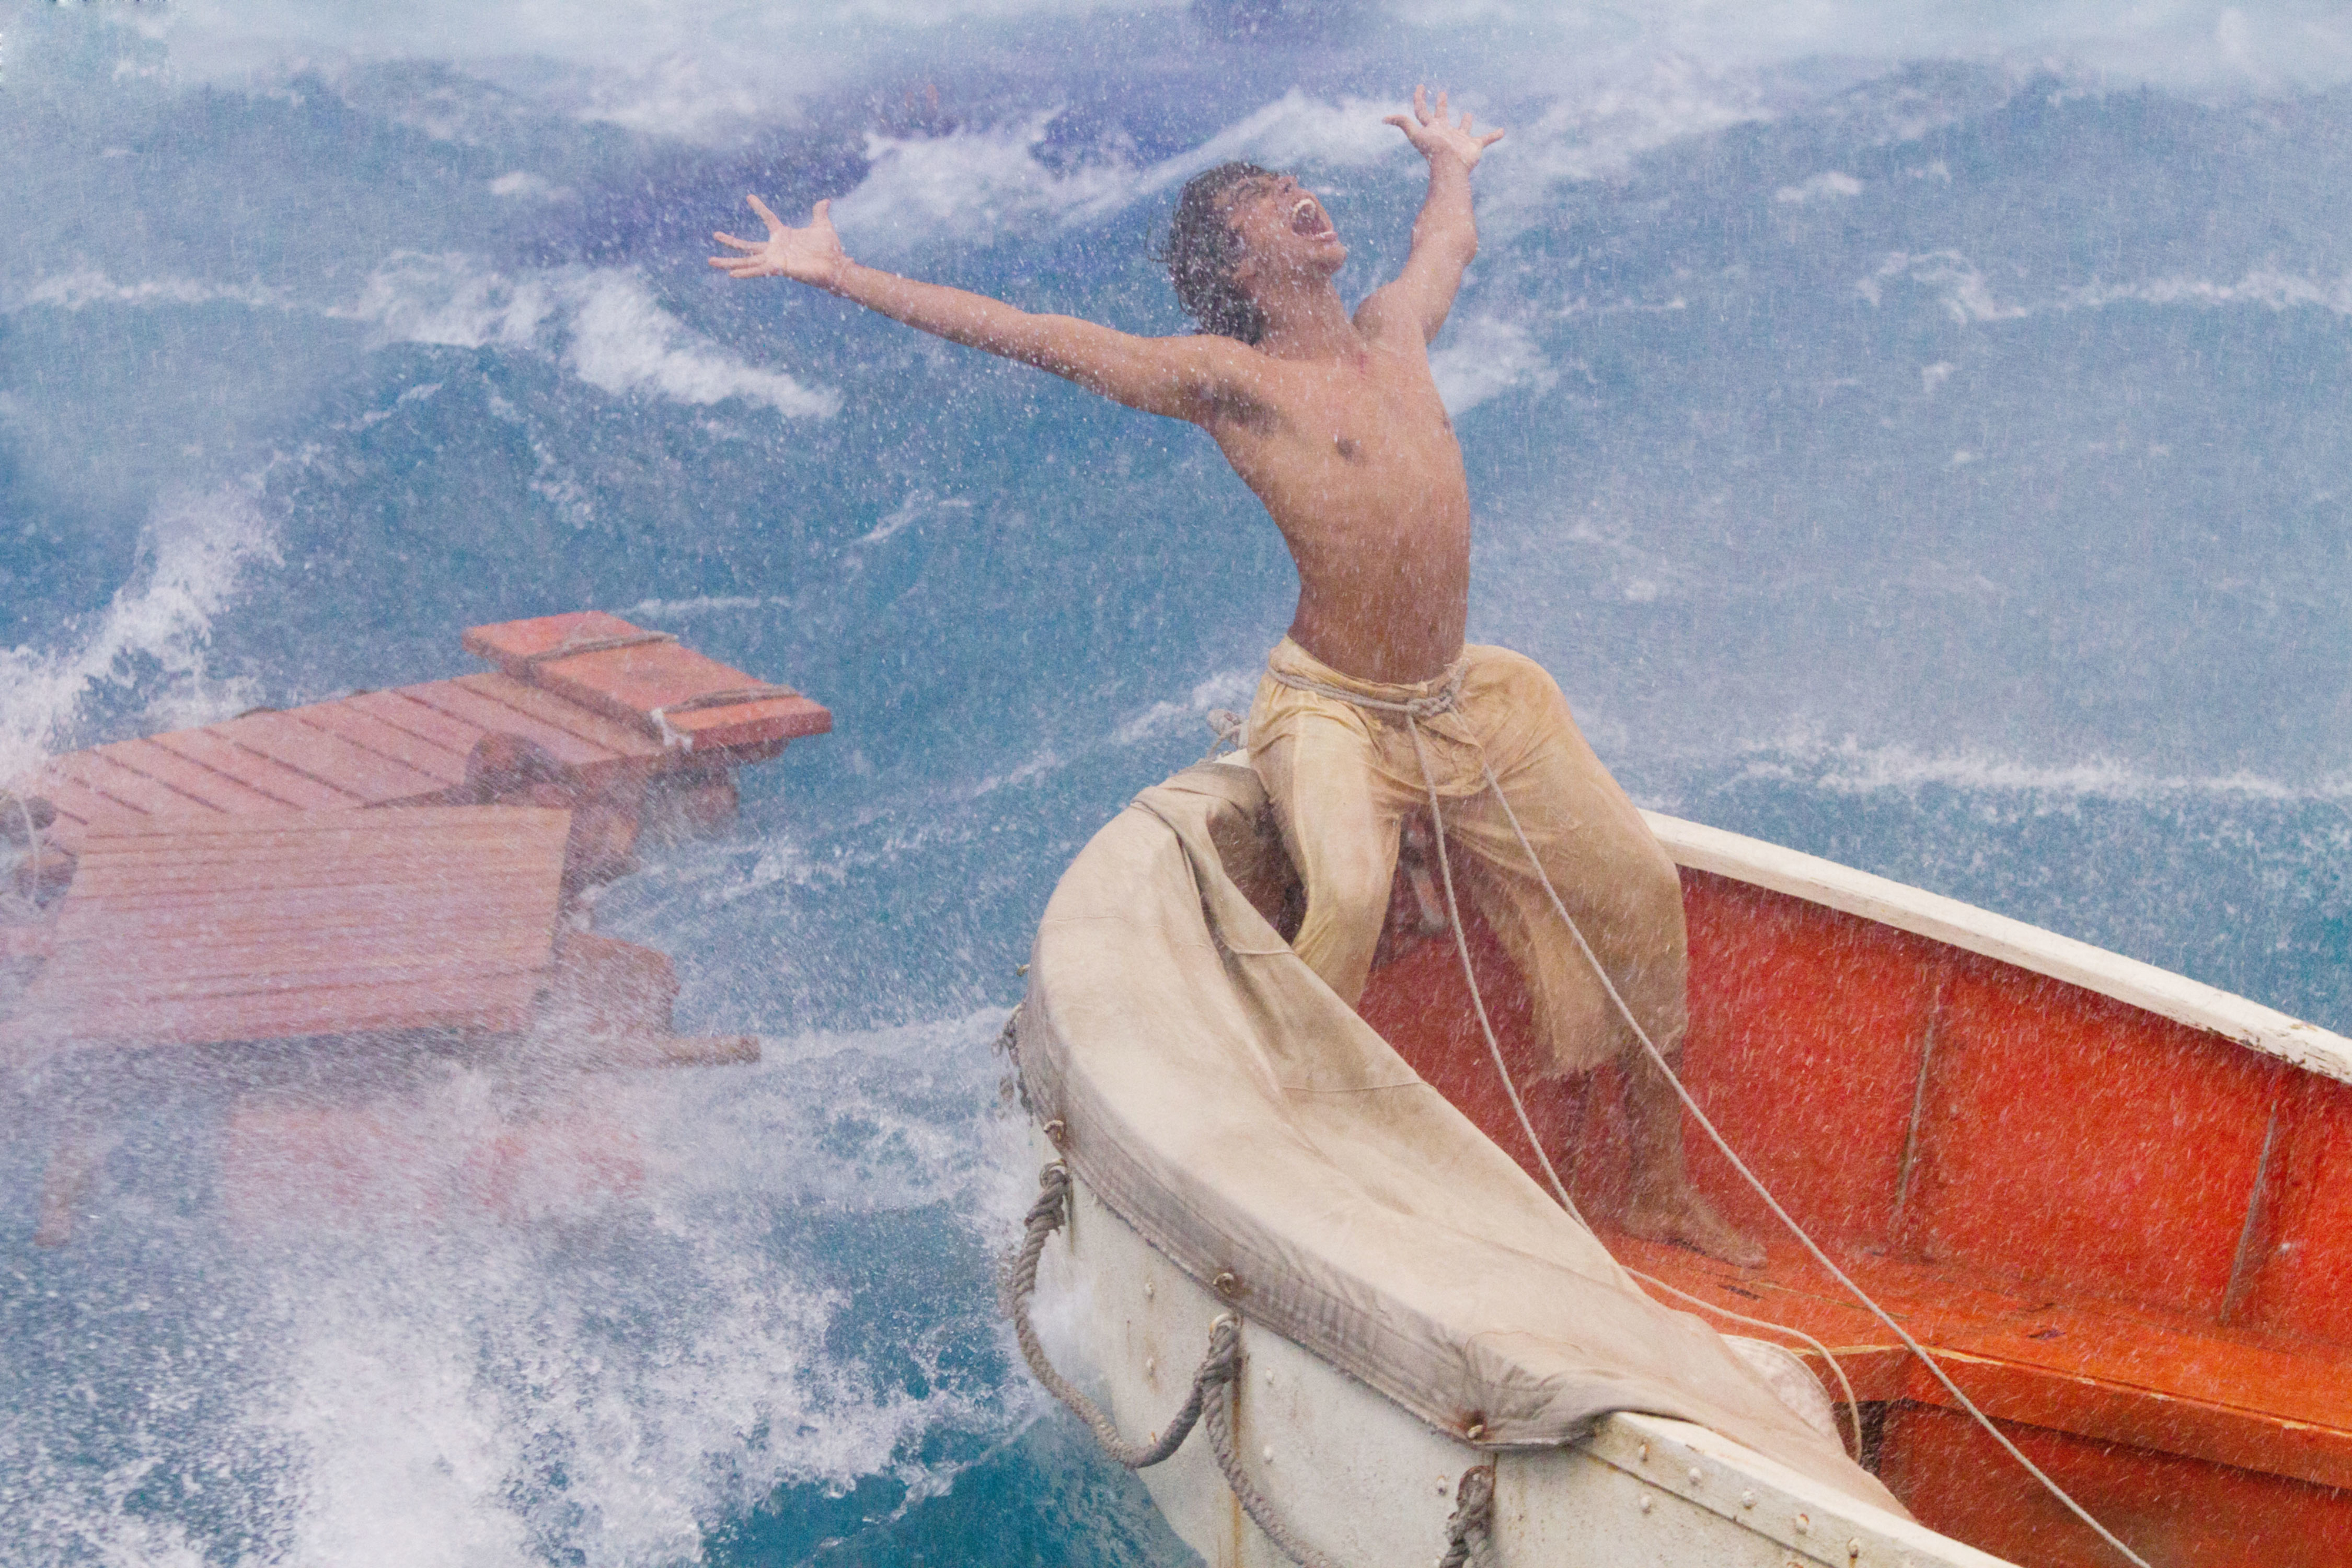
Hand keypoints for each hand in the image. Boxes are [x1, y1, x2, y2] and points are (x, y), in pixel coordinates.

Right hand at [709, 195, 848, 286]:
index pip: (768, 218)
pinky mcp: (778, 268)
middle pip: (747, 246)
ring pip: (746, 260)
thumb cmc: (829, 250)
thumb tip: (825, 201)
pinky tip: (731, 274)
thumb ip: (819, 213)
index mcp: (783, 236)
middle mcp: (775, 249)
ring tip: (710, 261)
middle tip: (715, 235)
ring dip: (728, 262)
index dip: (760, 207)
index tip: (749, 196)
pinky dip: (745, 272)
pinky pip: (758, 270)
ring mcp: (775, 259)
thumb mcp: (822, 226)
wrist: (836, 266)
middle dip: (730, 242)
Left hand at [1383, 86, 1503, 170]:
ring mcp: (1460, 139)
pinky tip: (1502, 131)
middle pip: (1441, 116)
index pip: (1422, 111)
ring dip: (1466, 122)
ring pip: (1463, 128)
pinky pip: (1486, 139)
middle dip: (1441, 105)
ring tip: (1469, 114)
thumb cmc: (1433, 151)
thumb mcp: (1415, 133)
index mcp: (1432, 128)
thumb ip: (1401, 123)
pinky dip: (1494, 136)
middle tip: (1442, 93)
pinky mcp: (1474, 146)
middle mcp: (1445, 132)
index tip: (1419, 86)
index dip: (1419, 99)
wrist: (1450, 167)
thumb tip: (1383, 119)